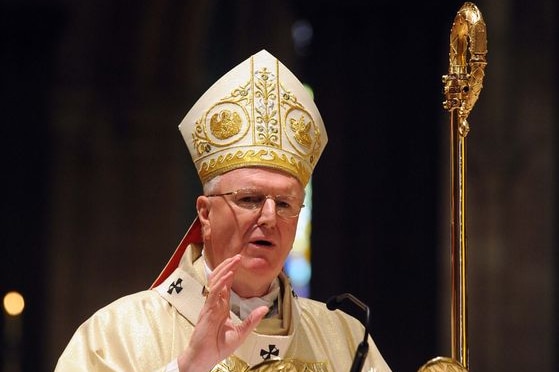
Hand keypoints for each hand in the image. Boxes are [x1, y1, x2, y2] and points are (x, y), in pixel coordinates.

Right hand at [177, 254, 268, 371]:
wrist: (204, 359)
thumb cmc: (218, 347)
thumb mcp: (240, 333)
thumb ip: (251, 320)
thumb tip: (265, 308)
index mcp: (221, 307)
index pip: (225, 284)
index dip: (231, 272)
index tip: (239, 261)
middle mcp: (214, 303)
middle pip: (219, 279)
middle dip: (228, 266)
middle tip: (238, 256)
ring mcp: (209, 306)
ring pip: (216, 283)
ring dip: (225, 270)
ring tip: (234, 260)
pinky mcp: (207, 312)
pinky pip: (213, 294)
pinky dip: (220, 283)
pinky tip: (228, 275)